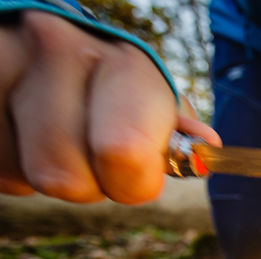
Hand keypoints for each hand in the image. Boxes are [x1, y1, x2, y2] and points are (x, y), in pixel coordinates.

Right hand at [0, 11, 218, 203]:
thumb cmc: (111, 82)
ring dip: (44, 174)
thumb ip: (177, 129)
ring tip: (54, 137)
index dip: (132, 184)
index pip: (123, 153)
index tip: (135, 176)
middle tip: (91, 156)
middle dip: (87, 185)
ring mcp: (4, 65)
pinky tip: (24, 133)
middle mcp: (58, 51)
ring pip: (27, 176)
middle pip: (66, 179)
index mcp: (121, 61)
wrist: (40, 38)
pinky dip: (11, 165)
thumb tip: (206, 144)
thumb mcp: (151, 97)